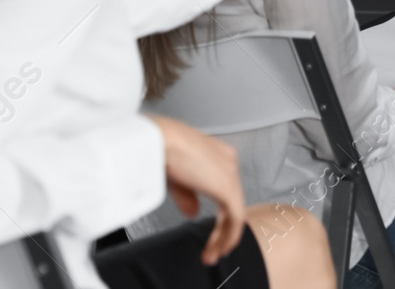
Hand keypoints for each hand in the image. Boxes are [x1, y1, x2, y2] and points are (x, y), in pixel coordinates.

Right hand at [153, 116, 245, 264]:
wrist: (159, 140)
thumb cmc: (160, 149)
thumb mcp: (174, 176)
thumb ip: (187, 195)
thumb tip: (194, 213)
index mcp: (217, 154)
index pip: (224, 188)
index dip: (221, 214)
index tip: (212, 233)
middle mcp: (228, 161)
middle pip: (232, 201)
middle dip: (223, 230)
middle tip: (214, 250)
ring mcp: (230, 173)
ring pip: (235, 212)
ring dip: (225, 237)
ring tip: (213, 255)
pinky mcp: (227, 186)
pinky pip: (235, 218)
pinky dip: (229, 236)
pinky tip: (220, 248)